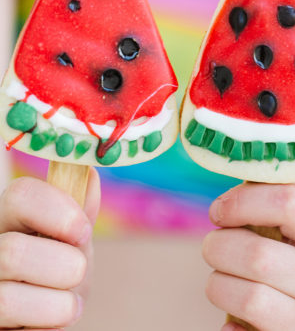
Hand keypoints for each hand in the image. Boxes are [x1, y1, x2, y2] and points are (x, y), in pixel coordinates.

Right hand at [0, 171, 99, 329]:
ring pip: (6, 300)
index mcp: (6, 219)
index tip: (81, 231)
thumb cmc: (57, 274)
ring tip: (64, 306)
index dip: (58, 211)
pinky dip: (46, 330)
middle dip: (65, 268)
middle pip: (13, 252)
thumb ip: (78, 214)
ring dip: (58, 307)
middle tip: (74, 274)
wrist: (44, 317)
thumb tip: (89, 176)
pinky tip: (44, 324)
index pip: (20, 195)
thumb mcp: (72, 241)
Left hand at [203, 183, 294, 330]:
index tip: (218, 210)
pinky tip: (235, 322)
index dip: (241, 202)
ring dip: (218, 285)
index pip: (288, 202)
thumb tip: (237, 167)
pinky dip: (226, 326)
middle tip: (214, 247)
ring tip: (223, 282)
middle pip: (257, 254)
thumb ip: (279, 206)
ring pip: (247, 296)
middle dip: (218, 247)